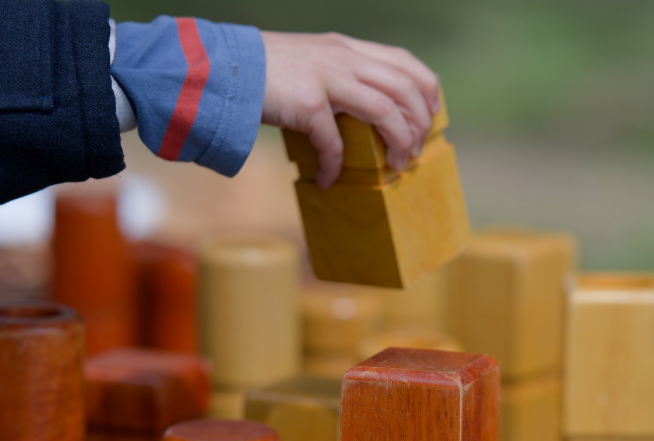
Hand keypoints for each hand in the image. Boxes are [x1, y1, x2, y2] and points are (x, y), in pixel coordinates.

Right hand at [260, 31, 440, 187]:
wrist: (222, 67)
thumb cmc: (263, 72)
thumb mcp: (309, 61)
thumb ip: (337, 74)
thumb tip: (360, 110)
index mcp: (346, 48)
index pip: (403, 61)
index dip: (426, 88)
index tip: (432, 113)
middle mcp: (342, 58)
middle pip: (403, 88)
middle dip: (419, 124)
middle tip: (414, 151)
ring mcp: (327, 79)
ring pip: (385, 111)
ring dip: (397, 143)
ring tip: (395, 167)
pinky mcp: (308, 104)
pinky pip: (334, 144)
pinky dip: (335, 166)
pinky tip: (328, 179)